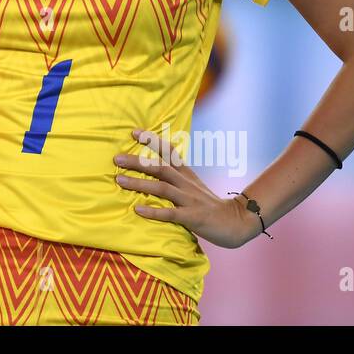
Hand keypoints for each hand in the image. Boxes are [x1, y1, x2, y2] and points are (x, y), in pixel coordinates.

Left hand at [115, 129, 260, 249]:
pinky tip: (137, 209)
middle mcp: (186, 183)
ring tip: (119, 180)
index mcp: (186, 174)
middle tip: (116, 159)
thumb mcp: (193, 185)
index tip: (134, 132)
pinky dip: (154, 211)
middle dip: (137, 162)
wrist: (237, 221)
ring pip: (162, 188)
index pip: (169, 152)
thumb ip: (176, 177)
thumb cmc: (210, 205)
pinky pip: (170, 213)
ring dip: (139, 183)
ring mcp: (189, 200)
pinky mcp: (192, 218)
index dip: (152, 140)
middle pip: (160, 167)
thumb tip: (153, 169)